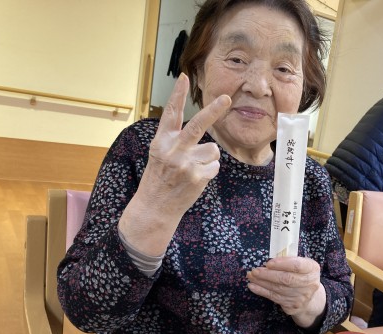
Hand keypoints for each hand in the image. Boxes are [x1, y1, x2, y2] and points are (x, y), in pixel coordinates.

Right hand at [118, 73, 231, 255]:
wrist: (155, 207)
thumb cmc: (159, 179)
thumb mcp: (160, 155)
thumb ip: (176, 141)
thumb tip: (202, 131)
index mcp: (161, 142)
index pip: (171, 114)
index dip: (177, 94)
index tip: (184, 77)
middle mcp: (173, 150)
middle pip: (198, 125)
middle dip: (214, 110)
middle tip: (227, 98)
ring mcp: (186, 164)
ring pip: (213, 149)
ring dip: (208, 159)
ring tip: (192, 170)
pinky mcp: (198, 176)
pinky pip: (215, 166)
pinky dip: (209, 172)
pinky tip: (195, 180)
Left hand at [247, 257, 326, 328]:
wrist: (310, 298)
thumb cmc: (301, 276)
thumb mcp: (301, 265)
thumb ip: (289, 261)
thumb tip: (268, 262)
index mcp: (312, 269)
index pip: (297, 265)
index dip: (282, 264)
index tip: (268, 263)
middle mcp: (310, 284)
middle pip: (287, 279)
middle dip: (268, 274)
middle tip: (255, 271)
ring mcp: (302, 297)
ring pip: (278, 289)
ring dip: (262, 282)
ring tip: (251, 276)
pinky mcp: (292, 306)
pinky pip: (274, 298)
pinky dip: (262, 291)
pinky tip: (253, 286)